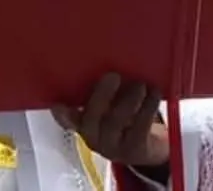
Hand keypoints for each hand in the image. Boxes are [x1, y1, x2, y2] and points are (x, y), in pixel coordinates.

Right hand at [51, 73, 167, 166]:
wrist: (151, 149)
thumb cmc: (128, 118)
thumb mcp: (113, 104)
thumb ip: (105, 90)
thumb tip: (108, 62)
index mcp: (84, 124)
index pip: (67, 119)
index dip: (62, 112)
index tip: (58, 103)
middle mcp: (94, 138)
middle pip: (92, 118)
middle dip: (101, 96)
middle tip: (113, 76)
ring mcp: (113, 147)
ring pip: (115, 123)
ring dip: (128, 100)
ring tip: (140, 85)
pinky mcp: (135, 150)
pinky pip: (139, 128)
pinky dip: (148, 108)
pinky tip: (154, 93)